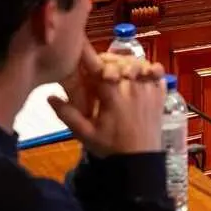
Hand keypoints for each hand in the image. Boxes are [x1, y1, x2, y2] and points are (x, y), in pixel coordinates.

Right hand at [49, 45, 166, 157]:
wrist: (140, 160)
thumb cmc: (111, 147)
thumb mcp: (86, 134)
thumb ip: (67, 115)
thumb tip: (49, 97)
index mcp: (113, 96)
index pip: (99, 67)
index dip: (89, 57)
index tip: (81, 50)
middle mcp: (132, 88)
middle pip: (119, 61)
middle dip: (107, 60)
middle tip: (99, 68)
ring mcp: (149, 89)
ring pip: (138, 63)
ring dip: (126, 63)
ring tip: (118, 71)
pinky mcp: (160, 93)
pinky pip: (156, 72)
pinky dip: (147, 69)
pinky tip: (139, 74)